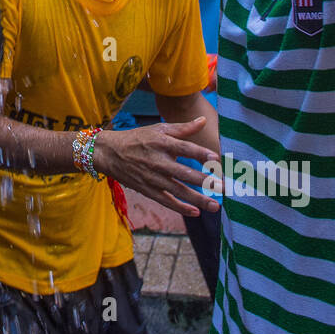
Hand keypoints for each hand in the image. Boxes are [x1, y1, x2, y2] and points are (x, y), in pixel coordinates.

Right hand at [94, 118, 221, 217]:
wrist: (110, 153)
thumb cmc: (138, 138)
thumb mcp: (158, 129)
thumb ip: (183, 128)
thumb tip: (203, 121)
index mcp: (162, 143)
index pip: (184, 148)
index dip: (199, 152)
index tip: (216, 158)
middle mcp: (158, 161)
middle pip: (185, 173)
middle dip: (206, 182)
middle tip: (225, 188)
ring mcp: (153, 178)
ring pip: (179, 191)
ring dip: (198, 199)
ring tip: (216, 205)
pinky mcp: (148, 190)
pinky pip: (167, 201)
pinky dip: (181, 207)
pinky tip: (196, 212)